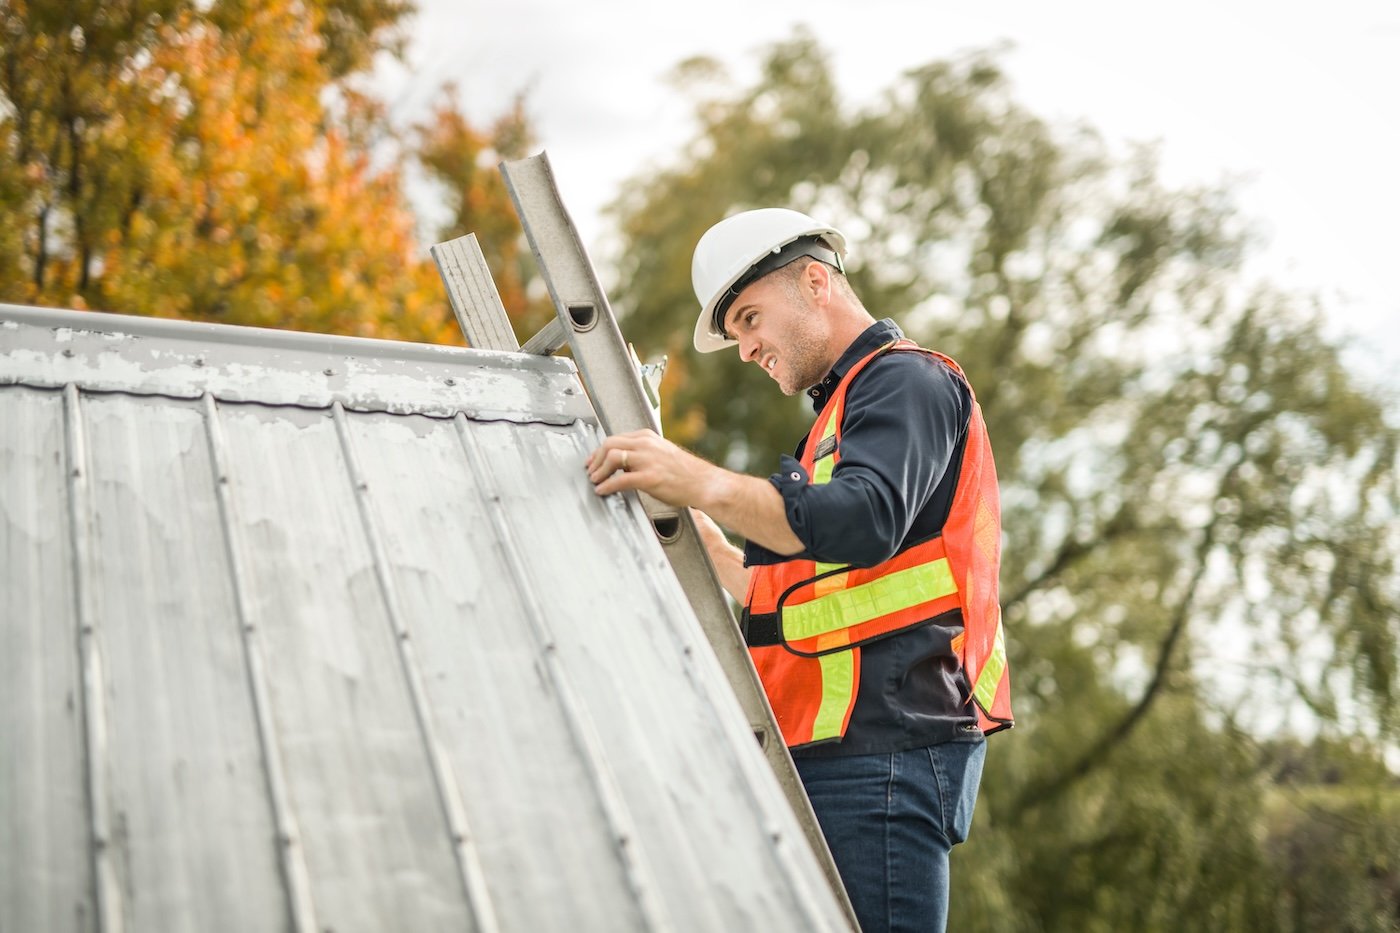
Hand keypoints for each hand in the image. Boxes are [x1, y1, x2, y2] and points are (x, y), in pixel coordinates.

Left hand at [585, 429, 718, 506]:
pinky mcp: (649, 477)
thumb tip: (623, 463)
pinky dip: (607, 485)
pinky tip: (603, 491)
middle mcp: (646, 444)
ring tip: (596, 481)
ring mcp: (648, 460)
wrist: (704, 483)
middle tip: (591, 472)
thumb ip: (642, 454)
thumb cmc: (685, 473)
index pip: (615, 438)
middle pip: (609, 444)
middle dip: (595, 459)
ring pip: (612, 457)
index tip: (593, 461)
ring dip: (599, 471)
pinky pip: (620, 479)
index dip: (599, 451)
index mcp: (647, 437)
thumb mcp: (661, 453)